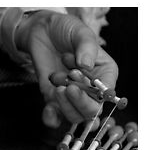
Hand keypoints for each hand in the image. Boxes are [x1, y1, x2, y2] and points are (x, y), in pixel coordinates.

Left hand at [15, 10, 117, 126]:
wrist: (43, 32)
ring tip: (56, 82)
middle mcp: (90, 90)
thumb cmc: (67, 31)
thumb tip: (86, 65)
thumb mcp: (80, 32)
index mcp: (105, 74)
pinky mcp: (54, 101)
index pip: (107, 94)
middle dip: (80, 101)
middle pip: (92, 111)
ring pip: (75, 117)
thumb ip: (86, 46)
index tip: (82, 78)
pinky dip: (52, 118)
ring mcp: (72, 98)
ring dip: (65, 105)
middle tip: (68, 86)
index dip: (96, 93)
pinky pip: (55, 118)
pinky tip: (48, 109)